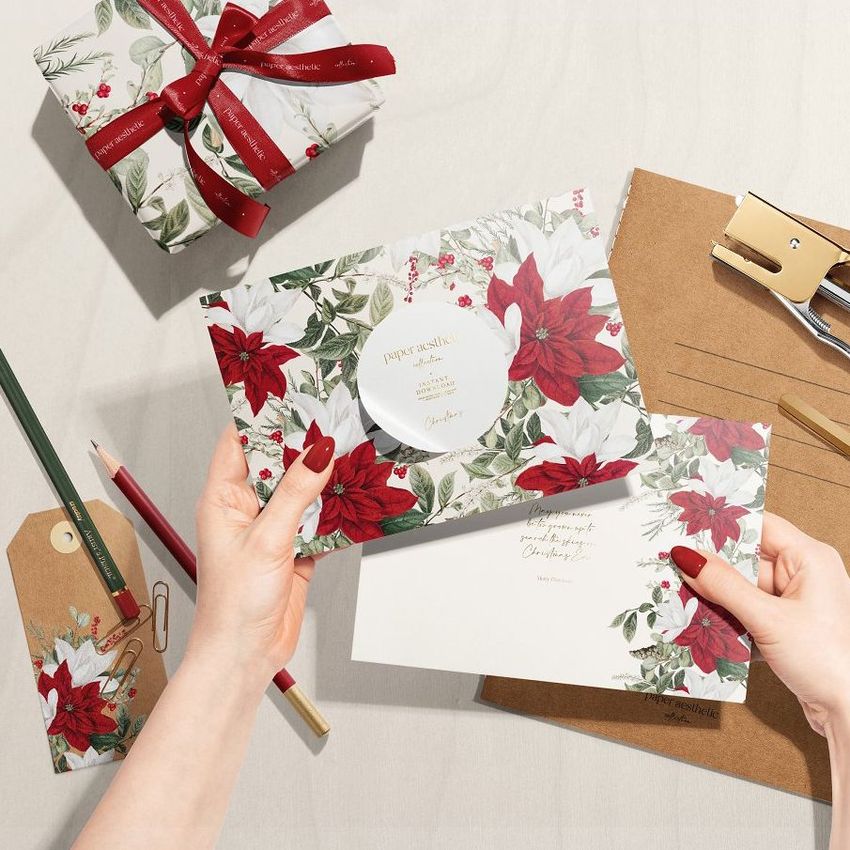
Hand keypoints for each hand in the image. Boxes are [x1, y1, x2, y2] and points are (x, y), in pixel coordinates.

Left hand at [188, 424, 334, 680]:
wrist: (245, 656)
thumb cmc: (235, 604)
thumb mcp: (268, 539)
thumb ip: (296, 493)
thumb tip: (319, 452)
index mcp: (224, 498)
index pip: (240, 443)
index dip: (263, 417)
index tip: (294, 395)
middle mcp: (247, 508)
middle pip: (279, 463)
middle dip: (306, 445)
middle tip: (336, 418)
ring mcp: (274, 528)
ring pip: (303, 491)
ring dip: (327, 478)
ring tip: (355, 451)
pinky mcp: (296, 549)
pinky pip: (320, 520)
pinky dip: (338, 511)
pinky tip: (359, 497)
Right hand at [671, 512, 849, 735]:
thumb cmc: (827, 661)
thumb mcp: (767, 619)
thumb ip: (724, 586)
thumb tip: (686, 556)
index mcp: (809, 558)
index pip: (759, 526)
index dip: (723, 525)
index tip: (685, 526)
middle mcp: (804, 574)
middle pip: (745, 559)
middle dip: (712, 569)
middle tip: (673, 567)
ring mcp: (795, 601)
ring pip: (742, 588)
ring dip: (717, 598)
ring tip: (683, 599)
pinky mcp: (787, 626)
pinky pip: (748, 611)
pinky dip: (728, 618)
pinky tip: (705, 624)